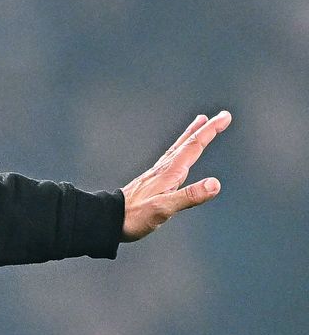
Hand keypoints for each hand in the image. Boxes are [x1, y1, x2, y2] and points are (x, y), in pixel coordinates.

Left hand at [121, 110, 230, 241]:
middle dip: (205, 128)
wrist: (110, 218)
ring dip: (192, 135)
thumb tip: (214, 184)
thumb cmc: (135, 215)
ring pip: (179, 148)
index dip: (211, 130)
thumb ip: (190, 196)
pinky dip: (181, 150)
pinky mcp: (153, 180)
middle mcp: (164, 168)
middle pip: (187, 143)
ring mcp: (158, 173)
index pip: (194, 146)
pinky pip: (172, 158)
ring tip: (200, 124)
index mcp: (170, 172)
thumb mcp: (164, 208)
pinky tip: (179, 155)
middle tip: (220, 116)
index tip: (224, 117)